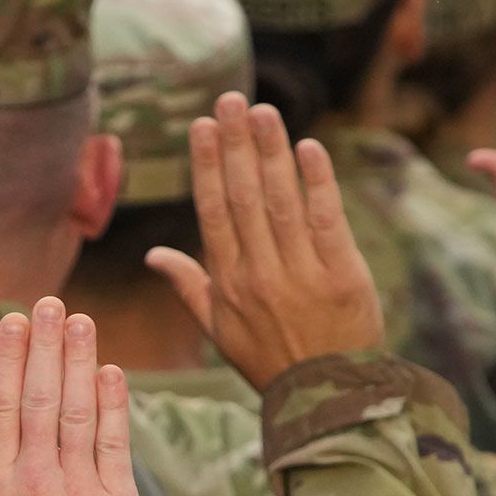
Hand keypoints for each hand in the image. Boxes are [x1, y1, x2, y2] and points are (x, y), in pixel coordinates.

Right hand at [0, 299, 140, 495]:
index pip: (1, 405)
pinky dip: (114, 403)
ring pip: (79, 411)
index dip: (9, 357)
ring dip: (80, 359)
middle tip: (49, 303)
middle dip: (45, 344)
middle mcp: (33, 482)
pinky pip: (115, 444)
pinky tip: (109, 370)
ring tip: (80, 320)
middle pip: (41, 397)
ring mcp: (78, 493)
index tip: (13, 320)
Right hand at [147, 91, 383, 387]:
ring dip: (271, 152)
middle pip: (244, 198)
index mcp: (228, 284)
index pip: (213, 213)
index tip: (202, 127)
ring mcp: (301, 274)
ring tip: (263, 112)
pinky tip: (307, 147)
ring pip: (281, 202)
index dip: (207, 166)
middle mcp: (260, 275)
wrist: (329, 395)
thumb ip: (188, 287)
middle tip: (231, 100)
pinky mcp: (343, 275)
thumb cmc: (270, 360)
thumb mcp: (220, 331)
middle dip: (236, 145)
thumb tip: (153, 255)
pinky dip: (317, 182)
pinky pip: (326, 220)